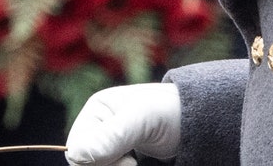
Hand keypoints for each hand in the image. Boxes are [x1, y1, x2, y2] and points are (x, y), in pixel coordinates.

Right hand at [65, 83, 181, 165]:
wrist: (195, 121)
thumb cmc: (171, 111)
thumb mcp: (142, 119)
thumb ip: (112, 135)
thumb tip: (77, 155)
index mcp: (95, 111)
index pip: (76, 150)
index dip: (97, 163)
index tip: (131, 163)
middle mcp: (97, 128)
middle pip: (84, 163)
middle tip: (133, 165)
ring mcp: (108, 144)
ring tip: (135, 164)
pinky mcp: (118, 157)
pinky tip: (136, 165)